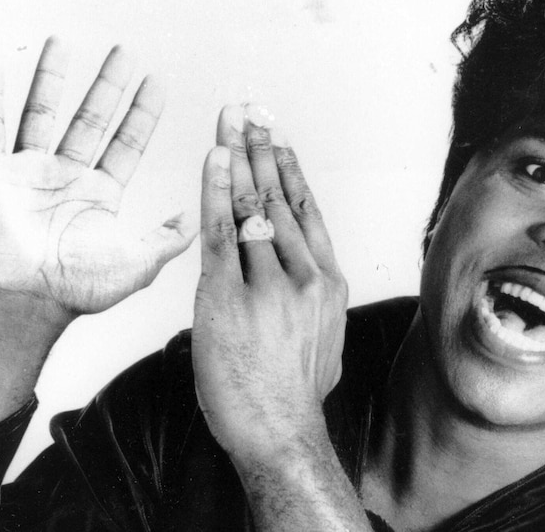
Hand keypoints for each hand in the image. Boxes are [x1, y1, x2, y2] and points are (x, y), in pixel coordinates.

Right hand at [0, 37, 194, 337]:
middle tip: (124, 52)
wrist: (26, 304)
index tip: (156, 82)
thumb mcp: (138, 264)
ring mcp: (28, 172)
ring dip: (52, 78)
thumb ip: (168, 239)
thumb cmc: (78, 291)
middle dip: (107, 85)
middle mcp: (66, 176)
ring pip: (41, 113)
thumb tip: (196, 218)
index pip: (126, 142)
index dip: (141, 113)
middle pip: (90, 118)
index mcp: (100, 193)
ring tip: (62, 43)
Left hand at [192, 105, 346, 459]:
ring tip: (234, 120)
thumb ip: (313, 304)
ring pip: (255, 206)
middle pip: (282, 198)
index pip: (308, 212)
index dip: (292, 170)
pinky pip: (222, 231)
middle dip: (265, 149)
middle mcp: (306, 274)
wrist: (281, 431)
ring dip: (242, 156)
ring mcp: (271, 284)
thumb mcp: (323, 339)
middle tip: (254, 112)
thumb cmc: (297, 392)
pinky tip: (216, 158)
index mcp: (329, 282)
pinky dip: (218, 190)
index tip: (281, 140)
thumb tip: (306, 285)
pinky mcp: (230, 297)